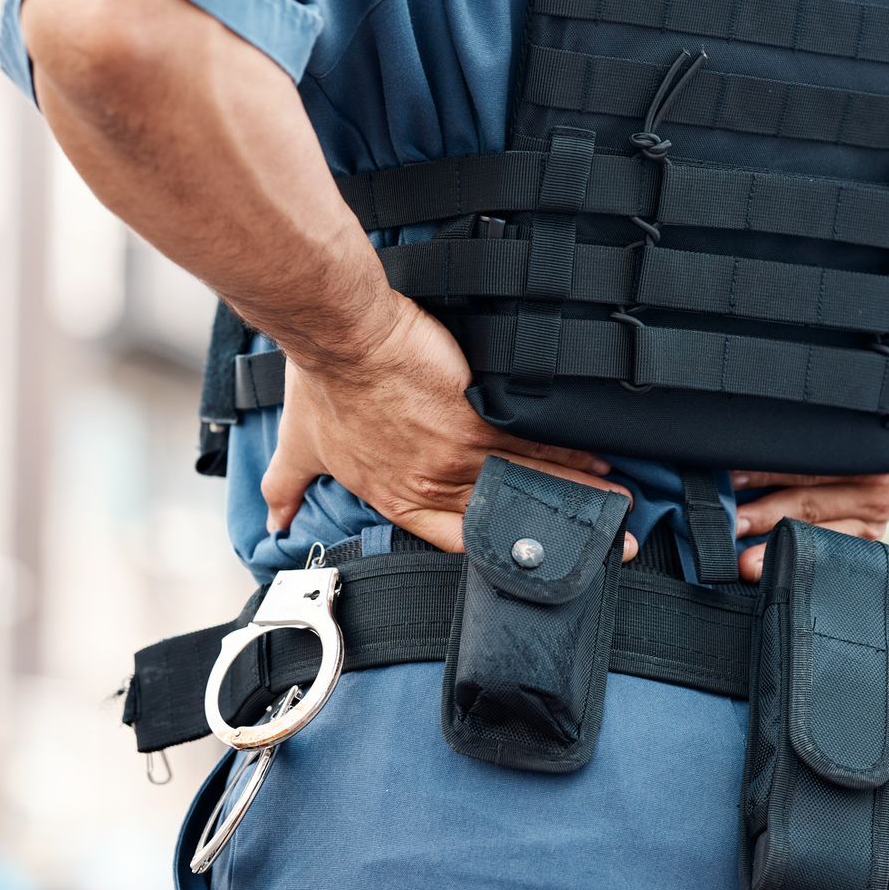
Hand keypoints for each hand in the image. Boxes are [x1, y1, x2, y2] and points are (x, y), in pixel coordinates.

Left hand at [261, 296, 636, 556]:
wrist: (343, 334)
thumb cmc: (323, 381)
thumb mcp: (301, 445)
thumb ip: (287, 486)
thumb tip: (274, 520)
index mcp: (396, 497)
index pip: (452, 538)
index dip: (494, 550)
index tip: (525, 556)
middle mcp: (432, 485)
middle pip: (505, 520)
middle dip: (555, 536)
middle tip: (598, 547)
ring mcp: (459, 456)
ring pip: (528, 485)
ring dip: (576, 498)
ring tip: (614, 508)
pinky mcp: (480, 419)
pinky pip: (534, 446)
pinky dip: (571, 456)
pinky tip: (601, 463)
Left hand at [727, 364, 888, 581]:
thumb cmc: (871, 417)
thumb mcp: (843, 415)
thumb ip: (802, 433)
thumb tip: (742, 454)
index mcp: (862, 450)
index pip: (803, 464)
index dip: (764, 472)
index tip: (729, 480)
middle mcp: (873, 485)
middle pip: (809, 503)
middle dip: (764, 517)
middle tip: (729, 528)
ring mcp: (877, 514)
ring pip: (821, 533)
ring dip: (780, 546)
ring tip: (746, 562)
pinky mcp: (875, 532)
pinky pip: (839, 550)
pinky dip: (810, 558)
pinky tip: (782, 568)